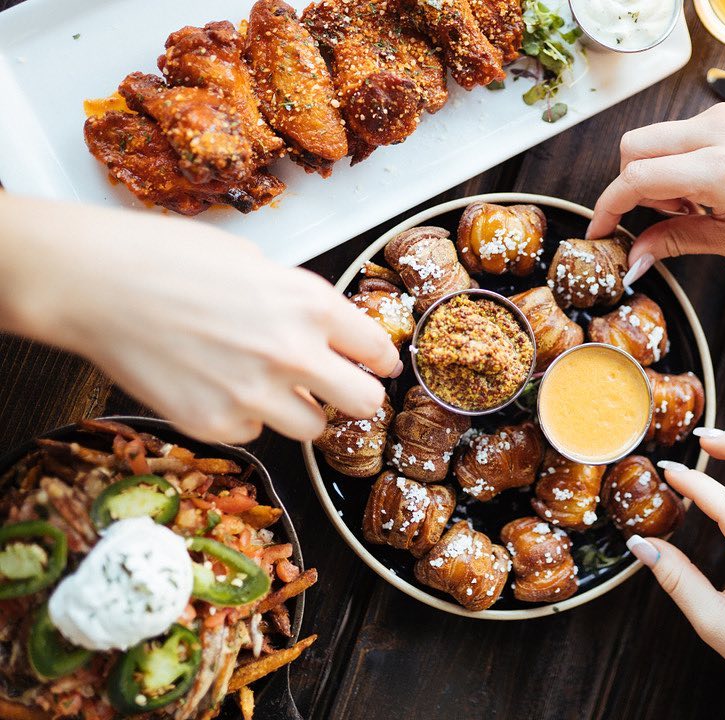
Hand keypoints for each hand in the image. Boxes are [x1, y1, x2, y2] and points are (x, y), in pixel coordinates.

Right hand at [2, 196, 398, 443]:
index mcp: (311, 305)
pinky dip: (242, 415)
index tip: (379, 368)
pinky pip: (253, 432)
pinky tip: (214, 384)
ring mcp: (256, 395)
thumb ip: (297, 301)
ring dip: (298, 411)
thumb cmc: (166, 259)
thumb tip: (322, 327)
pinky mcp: (215, 424)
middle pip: (365, 404)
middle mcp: (295, 355)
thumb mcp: (254, 263)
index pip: (378, 351)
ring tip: (264, 383)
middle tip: (339, 390)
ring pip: (312, 428)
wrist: (95, 285)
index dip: (381, 361)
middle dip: (356, 396)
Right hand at [586, 104, 724, 281]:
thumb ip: (676, 243)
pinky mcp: (722, 115)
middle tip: (662, 215)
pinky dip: (675, 163)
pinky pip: (676, 136)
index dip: (609, 207)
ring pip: (652, 140)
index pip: (636, 179)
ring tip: (692, 203)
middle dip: (631, 186)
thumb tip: (636, 257)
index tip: (602, 229)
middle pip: (632, 148)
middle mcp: (711, 135)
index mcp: (716, 170)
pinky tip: (704, 187)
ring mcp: (716, 119)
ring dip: (655, 175)